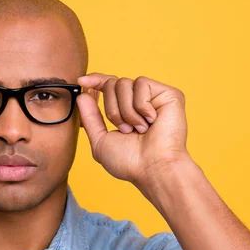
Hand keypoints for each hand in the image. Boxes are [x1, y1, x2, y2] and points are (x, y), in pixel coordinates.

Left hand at [76, 73, 191, 185]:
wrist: (153, 168)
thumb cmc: (130, 162)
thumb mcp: (100, 140)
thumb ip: (90, 117)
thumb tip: (82, 94)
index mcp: (126, 111)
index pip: (109, 86)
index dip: (95, 80)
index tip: (81, 81)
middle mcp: (140, 102)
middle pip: (113, 83)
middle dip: (112, 109)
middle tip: (125, 130)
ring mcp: (155, 97)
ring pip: (124, 83)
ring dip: (126, 111)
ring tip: (139, 129)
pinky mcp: (169, 94)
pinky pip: (141, 84)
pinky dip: (141, 105)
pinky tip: (151, 121)